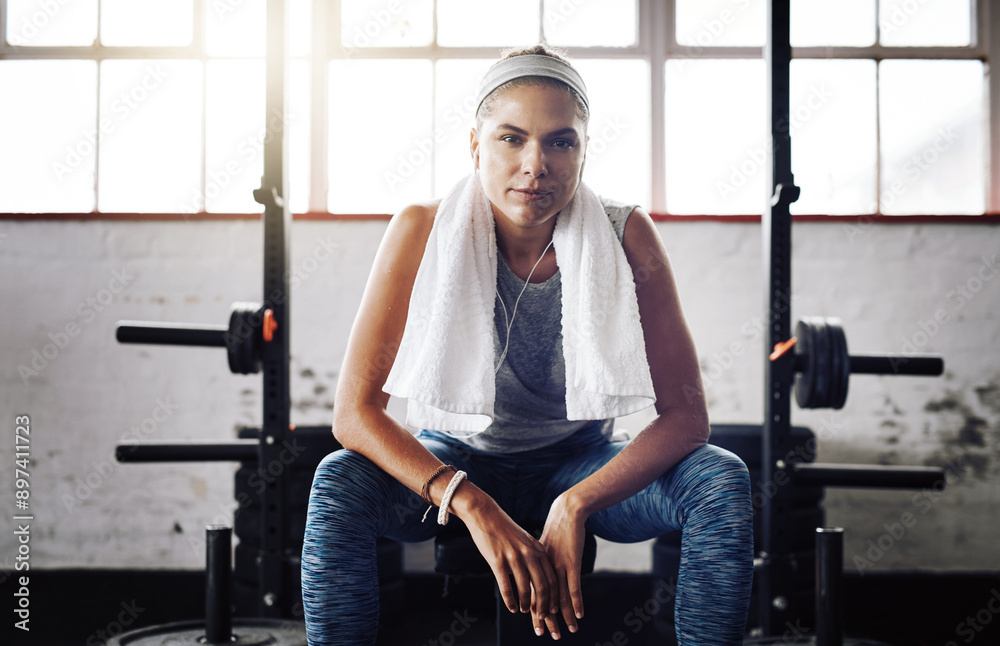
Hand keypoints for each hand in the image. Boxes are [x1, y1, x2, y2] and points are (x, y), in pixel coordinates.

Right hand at [462, 496, 559, 619]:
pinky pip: (506, 586)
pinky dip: (510, 600)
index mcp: (537, 549)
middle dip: (544, 604)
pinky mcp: (498, 561)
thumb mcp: (524, 540)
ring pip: (525, 588)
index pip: (551, 577)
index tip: (553, 608)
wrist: (485, 515)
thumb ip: (532, 556)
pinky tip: (511, 608)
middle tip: (542, 616)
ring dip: (526, 603)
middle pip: (542, 585)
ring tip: (524, 611)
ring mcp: (514, 557)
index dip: (554, 596)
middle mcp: (528, 554)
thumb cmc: (504, 529)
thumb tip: (536, 576)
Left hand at [533, 492, 587, 638]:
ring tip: (566, 632)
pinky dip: (576, 602)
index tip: (536, 626)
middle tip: (549, 636)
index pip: (534, 595)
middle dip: (547, 620)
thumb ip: (542, 562)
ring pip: (559, 597)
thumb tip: (539, 573)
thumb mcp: (544, 547)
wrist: (567, 511)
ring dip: (563, 617)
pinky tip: (578, 615)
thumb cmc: (556, 528)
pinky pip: (573, 587)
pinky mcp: (572, 563)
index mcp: (537, 567)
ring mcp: (559, 567)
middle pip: (545, 600)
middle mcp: (546, 570)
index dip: (536, 612)